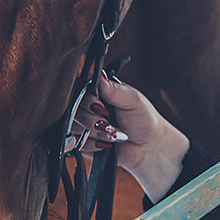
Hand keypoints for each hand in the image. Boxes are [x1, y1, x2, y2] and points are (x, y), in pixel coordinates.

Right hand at [74, 72, 190, 200]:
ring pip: (72, 126)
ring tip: (113, 135)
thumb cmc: (142, 118)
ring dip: (94, 133)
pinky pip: (74, 143)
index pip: (78, 89)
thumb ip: (113, 89)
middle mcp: (86, 104)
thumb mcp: (131, 99)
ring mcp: (82, 123)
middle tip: (109, 124)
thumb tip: (99, 73)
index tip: (103, 108)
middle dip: (92, 120)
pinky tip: (106, 144)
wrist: (148, 146)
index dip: (87, 101)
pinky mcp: (81, 141)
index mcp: (97, 90)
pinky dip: (91, 145)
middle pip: (72, 109)